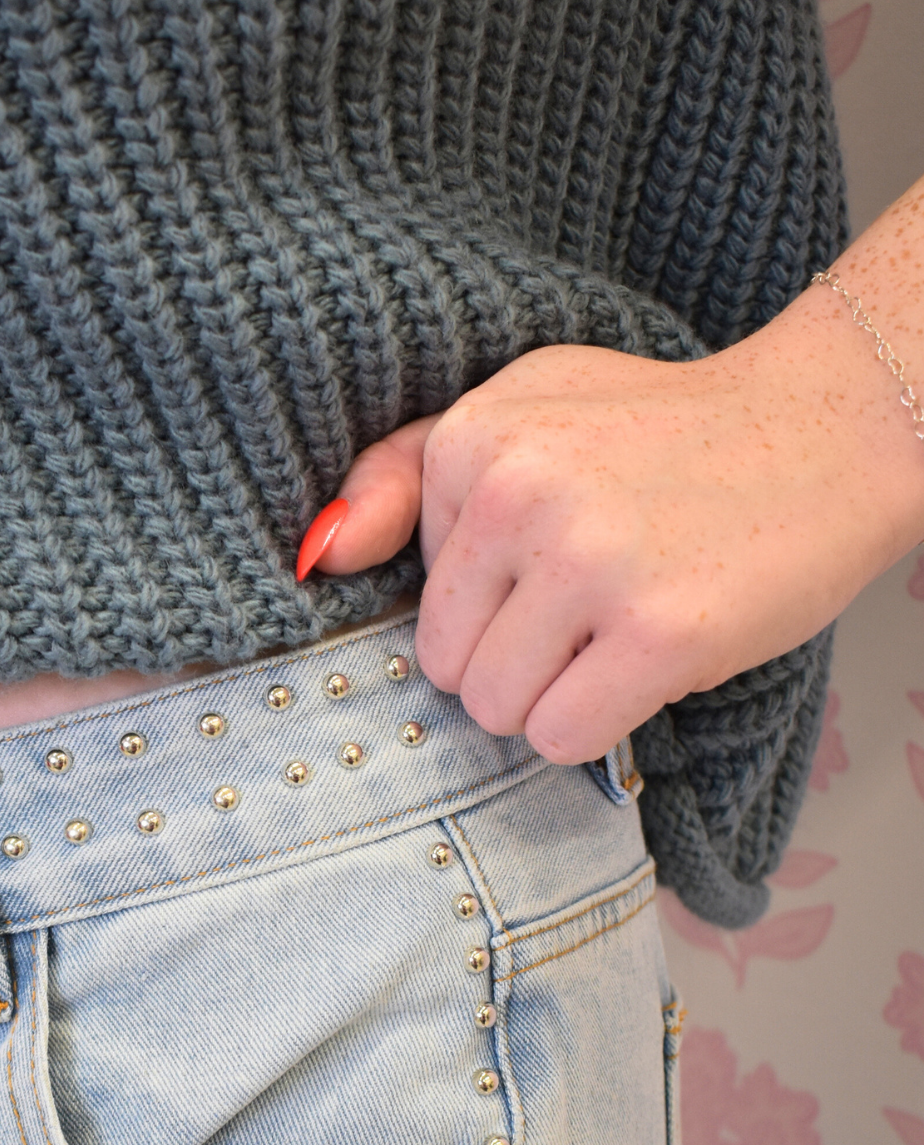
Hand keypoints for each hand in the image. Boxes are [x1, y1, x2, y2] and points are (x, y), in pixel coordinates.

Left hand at [301, 283, 923, 763]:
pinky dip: (597, 725)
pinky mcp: (659, 632)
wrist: (827, 431)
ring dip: (553, 698)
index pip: (414, 595)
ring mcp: (591, 563)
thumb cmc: (659, 435)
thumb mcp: (522, 408)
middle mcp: (519, 493)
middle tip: (585, 610)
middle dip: (508, 660)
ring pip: (495, 710)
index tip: (552, 551)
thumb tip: (318, 557)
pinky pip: (561, 736)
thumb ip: (403, 476)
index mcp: (472, 439)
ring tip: (614, 633)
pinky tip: (641, 666)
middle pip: (444, 666)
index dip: (486, 594)